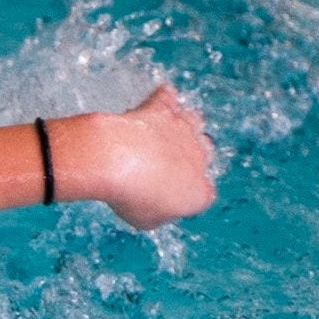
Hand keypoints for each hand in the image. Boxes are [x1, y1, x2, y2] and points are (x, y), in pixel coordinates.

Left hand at [82, 84, 215, 230]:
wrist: (115, 160)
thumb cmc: (129, 195)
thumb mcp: (144, 220)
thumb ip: (156, 214)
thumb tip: (154, 208)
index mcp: (199, 193)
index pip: (202, 195)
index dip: (184, 197)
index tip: (162, 198)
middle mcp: (199, 159)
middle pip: (202, 154)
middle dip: (186, 159)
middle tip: (159, 167)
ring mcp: (182, 131)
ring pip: (194, 123)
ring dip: (182, 126)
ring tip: (166, 132)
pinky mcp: (160, 110)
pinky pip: (168, 98)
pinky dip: (164, 98)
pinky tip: (160, 98)